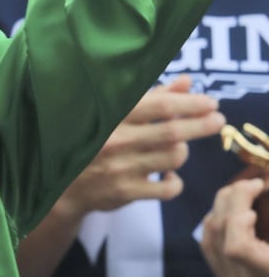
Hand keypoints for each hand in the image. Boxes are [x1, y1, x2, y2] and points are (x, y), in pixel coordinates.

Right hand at [55, 75, 224, 222]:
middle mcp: (117, 140)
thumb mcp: (115, 110)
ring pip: (173, 158)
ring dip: (183, 149)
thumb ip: (153, 96)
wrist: (59, 178)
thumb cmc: (91, 135)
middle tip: (217, 120)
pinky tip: (169, 172)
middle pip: (174, 132)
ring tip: (179, 144)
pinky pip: (167, 188)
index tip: (210, 102)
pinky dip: (175, 179)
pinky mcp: (125, 193)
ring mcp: (121, 169)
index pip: (160, 106)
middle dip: (201, 125)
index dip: (190, 103)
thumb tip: (188, 82)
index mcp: (113, 114)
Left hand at [201, 177, 268, 276]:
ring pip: (211, 231)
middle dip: (234, 197)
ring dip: (224, 202)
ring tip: (246, 191)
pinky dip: (216, 216)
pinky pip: (207, 239)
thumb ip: (267, 202)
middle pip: (222, 231)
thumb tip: (262, 181)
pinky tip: (234, 207)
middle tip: (255, 183)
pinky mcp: (225, 273)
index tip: (257, 208)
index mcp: (268, 269)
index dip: (239, 221)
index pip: (237, 248)